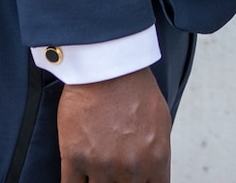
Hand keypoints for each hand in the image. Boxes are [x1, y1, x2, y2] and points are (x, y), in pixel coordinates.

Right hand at [57, 68, 170, 182]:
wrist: (106, 65)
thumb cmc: (134, 86)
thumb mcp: (161, 120)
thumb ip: (157, 152)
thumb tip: (153, 170)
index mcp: (155, 159)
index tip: (135, 182)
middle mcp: (130, 167)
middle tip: (114, 175)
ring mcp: (101, 165)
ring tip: (96, 173)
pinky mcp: (75, 158)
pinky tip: (77, 180)